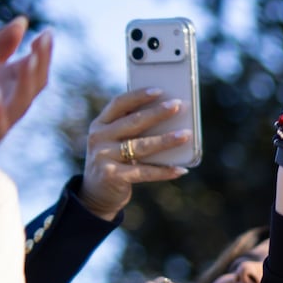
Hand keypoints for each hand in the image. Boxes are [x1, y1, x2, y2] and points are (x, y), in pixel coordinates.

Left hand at [0, 16, 51, 204]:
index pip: (33, 67)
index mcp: (9, 85)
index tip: (47, 32)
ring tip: (29, 60)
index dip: (41, 51)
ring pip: (21, 103)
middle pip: (33, 83)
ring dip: (27, 83)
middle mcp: (10, 102)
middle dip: (40, 63)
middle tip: (44, 42)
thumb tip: (22, 21)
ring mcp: (0, 120)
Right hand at [79, 89, 191, 220]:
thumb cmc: (116, 160)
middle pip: (132, 122)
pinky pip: (143, 172)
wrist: (96, 192)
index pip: (119, 103)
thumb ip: (133, 129)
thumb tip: (169, 116)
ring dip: (165, 140)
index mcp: (100, 124)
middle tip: (178, 105)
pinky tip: (181, 169)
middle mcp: (99, 137)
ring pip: (140, 146)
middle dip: (157, 113)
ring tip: (185, 135)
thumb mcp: (117, 141)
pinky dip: (164, 171)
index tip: (159, 90)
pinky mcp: (112, 175)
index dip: (138, 95)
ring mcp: (104, 156)